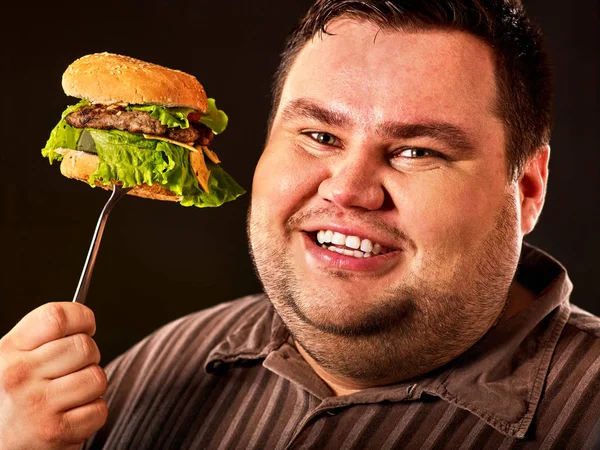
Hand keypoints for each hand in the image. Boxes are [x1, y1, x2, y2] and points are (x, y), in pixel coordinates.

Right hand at [0, 302, 107, 449]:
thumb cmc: (11, 396)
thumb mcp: (12, 358)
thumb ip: (44, 337)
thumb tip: (85, 318)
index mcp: (10, 350)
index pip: (57, 317)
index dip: (82, 318)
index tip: (87, 326)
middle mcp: (19, 375)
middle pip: (85, 346)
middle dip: (89, 357)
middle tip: (74, 368)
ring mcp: (37, 405)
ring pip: (96, 377)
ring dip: (91, 387)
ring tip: (71, 394)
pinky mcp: (54, 432)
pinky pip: (98, 410)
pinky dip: (92, 414)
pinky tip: (71, 415)